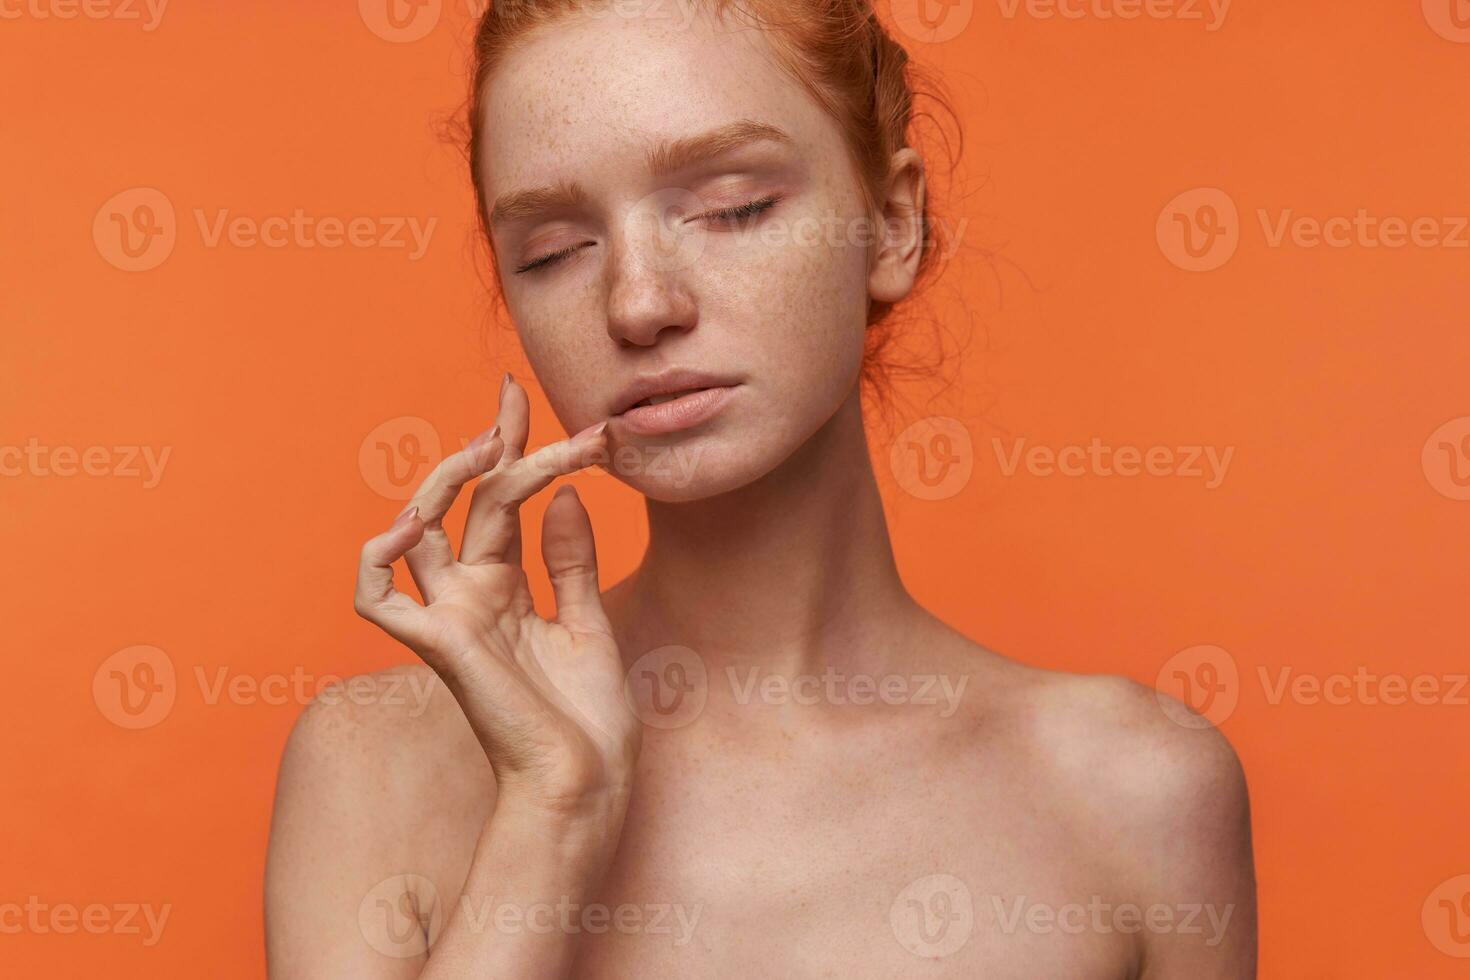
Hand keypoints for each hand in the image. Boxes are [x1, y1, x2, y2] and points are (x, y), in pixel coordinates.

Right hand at [353, 376, 639, 815]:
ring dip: (447, 477)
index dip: (512, 448)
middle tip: (515, 396)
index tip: (526, 399)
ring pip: (420, 525)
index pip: (501, 501)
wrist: (587, 780)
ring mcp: (449, 617)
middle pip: (466, 500)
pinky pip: (374, 598)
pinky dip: (378, 558)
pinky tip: (415, 523)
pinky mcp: (438, 644)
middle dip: (491, 442)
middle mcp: (470, 596)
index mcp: (505, 590)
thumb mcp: (589, 621)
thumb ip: (570, 559)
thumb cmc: (590, 719)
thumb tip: (565, 495)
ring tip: (493, 444)